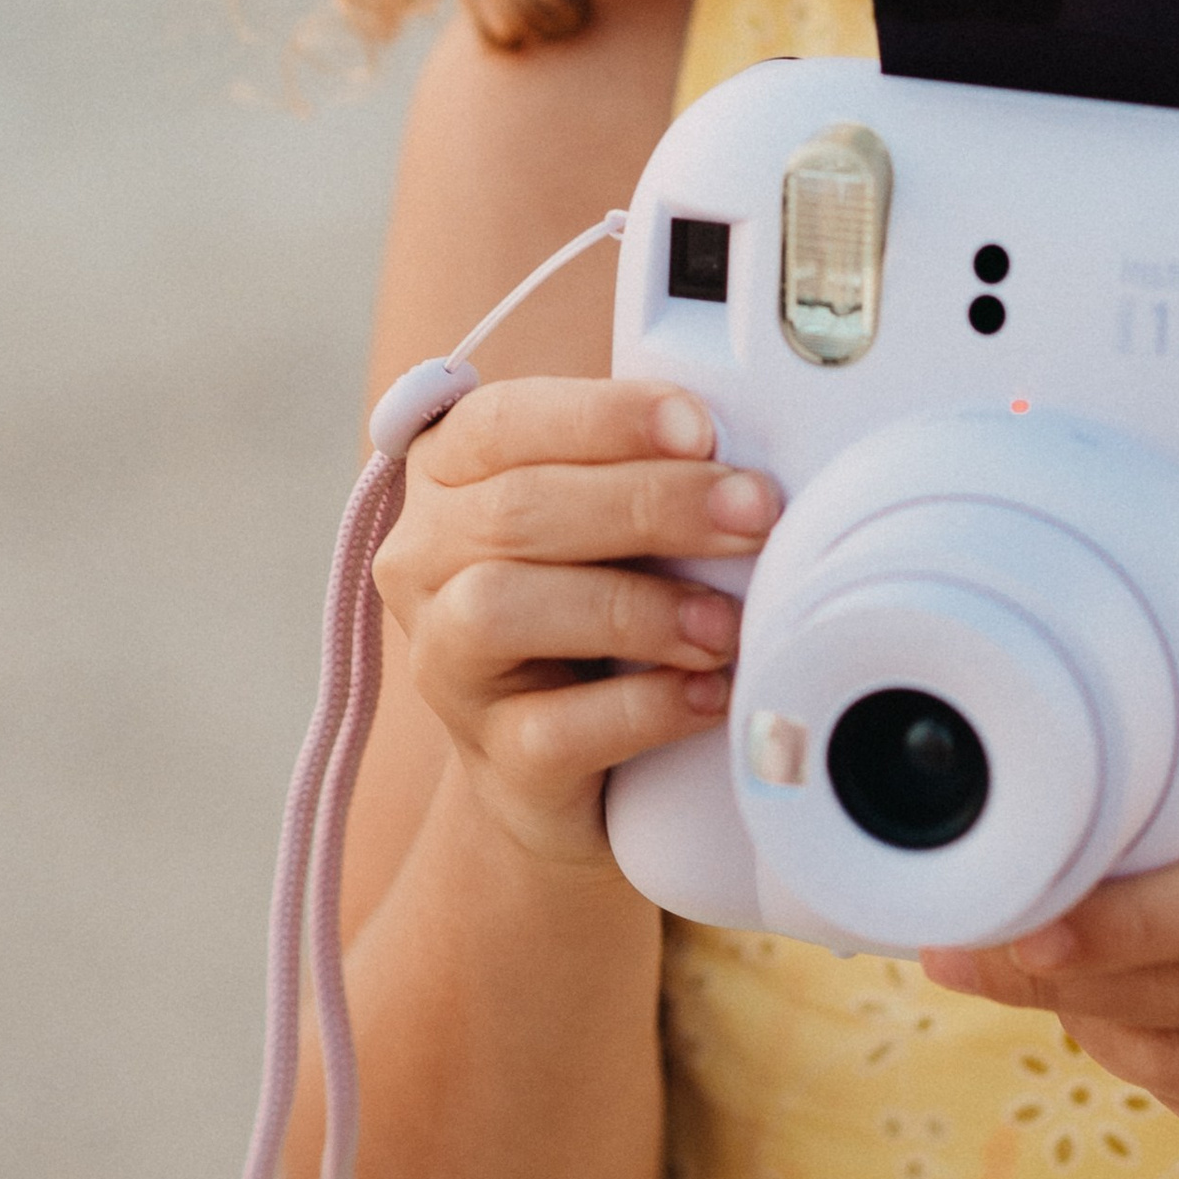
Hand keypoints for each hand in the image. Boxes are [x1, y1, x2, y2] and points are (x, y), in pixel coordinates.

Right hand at [373, 376, 777, 870]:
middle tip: (754, 511)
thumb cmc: (600, 602)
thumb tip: (741, 465)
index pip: (502, 422)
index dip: (603, 418)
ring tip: (724, 622)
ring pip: (499, 610)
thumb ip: (647, 472)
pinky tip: (708, 693)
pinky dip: (642, 707)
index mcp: (449, 474)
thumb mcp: (611, 520)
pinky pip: (551, 729)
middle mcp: (424, 561)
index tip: (700, 427)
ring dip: (634, 608)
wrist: (567, 760)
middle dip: (650, 504)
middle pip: (517, 511)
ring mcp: (444, 662)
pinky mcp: (490, 755)